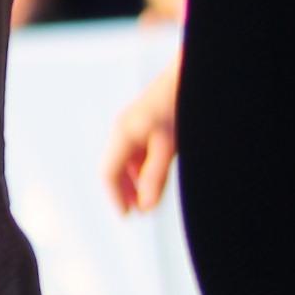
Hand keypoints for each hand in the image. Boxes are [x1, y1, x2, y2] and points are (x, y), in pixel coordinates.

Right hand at [106, 59, 180, 215]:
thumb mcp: (168, 146)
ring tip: (148, 199)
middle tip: (139, 213)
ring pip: (125, 160)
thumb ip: (155, 176)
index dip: (115, 197)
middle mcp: (121, 130)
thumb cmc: (178, 108)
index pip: (108, 173)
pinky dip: (142, 168)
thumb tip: (146, 205)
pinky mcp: (142, 123)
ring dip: (134, 181)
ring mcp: (131, 125)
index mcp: (122, 135)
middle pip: (114, 167)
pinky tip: (155, 176)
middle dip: (124, 191)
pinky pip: (135, 151)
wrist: (187, 76)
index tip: (127, 217)